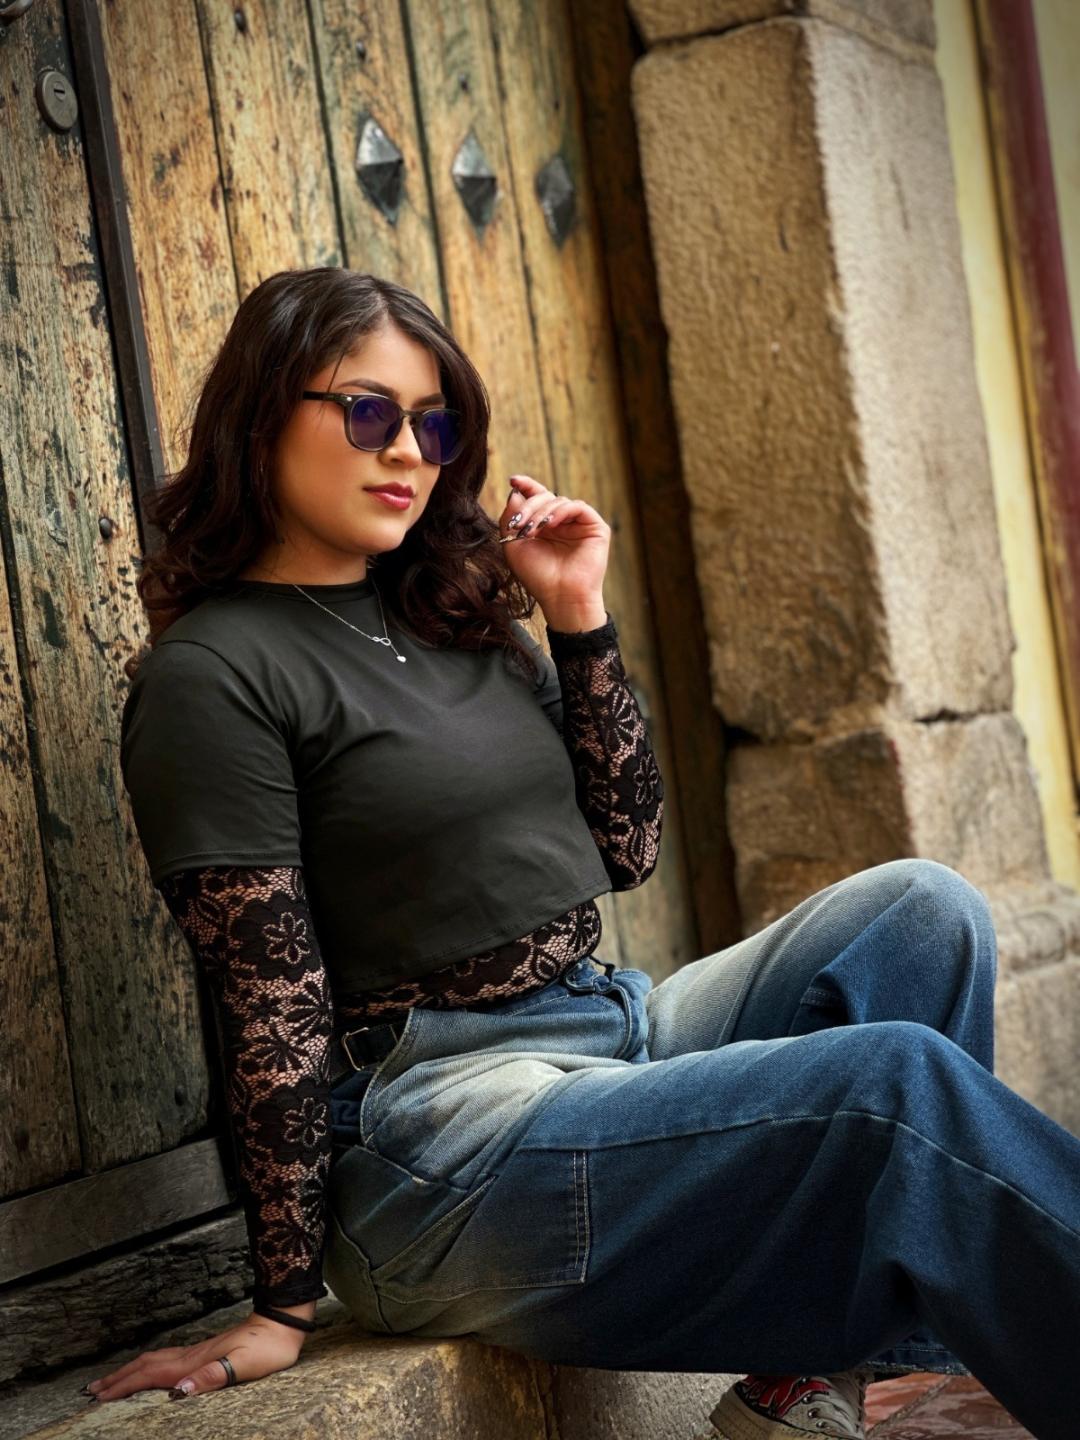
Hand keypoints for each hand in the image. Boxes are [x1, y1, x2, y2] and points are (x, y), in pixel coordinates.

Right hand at [81, 1311, 307, 1402]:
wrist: (282, 1324)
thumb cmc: (267, 1348)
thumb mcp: (244, 1366)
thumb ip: (212, 1377)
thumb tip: (179, 1391)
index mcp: (195, 1361)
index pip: (151, 1375)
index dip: (125, 1386)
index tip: (99, 1397)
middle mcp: (191, 1355)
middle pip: (146, 1365)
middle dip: (118, 1378)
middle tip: (91, 1390)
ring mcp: (197, 1351)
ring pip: (154, 1360)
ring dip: (130, 1371)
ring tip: (111, 1380)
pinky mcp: (206, 1351)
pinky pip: (167, 1359)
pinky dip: (148, 1366)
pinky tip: (150, 1370)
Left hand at [498, 475, 609, 622]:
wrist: (560, 597)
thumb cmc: (538, 576)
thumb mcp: (514, 545)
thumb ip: (511, 518)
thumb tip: (515, 492)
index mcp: (544, 526)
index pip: (537, 498)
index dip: (527, 486)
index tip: (513, 480)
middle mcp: (562, 523)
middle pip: (545, 497)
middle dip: (529, 506)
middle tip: (519, 523)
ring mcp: (579, 525)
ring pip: (559, 500)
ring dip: (541, 512)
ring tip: (532, 531)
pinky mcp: (595, 528)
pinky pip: (577, 506)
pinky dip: (561, 511)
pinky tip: (550, 524)